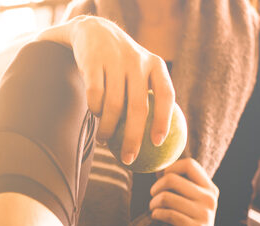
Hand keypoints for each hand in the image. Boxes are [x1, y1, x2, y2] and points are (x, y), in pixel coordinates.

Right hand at [39, 16, 175, 164]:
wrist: (94, 32)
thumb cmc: (122, 64)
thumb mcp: (141, 71)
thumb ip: (150, 98)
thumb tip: (158, 144)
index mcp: (155, 65)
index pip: (165, 95)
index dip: (163, 120)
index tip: (157, 144)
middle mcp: (138, 62)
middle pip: (138, 108)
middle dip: (133, 138)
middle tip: (129, 159)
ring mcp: (115, 61)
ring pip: (113, 106)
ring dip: (108, 130)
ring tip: (105, 142)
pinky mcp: (93, 62)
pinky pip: (95, 96)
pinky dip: (95, 110)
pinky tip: (95, 118)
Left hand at [149, 158, 220, 225]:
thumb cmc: (190, 225)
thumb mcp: (191, 202)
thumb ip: (180, 185)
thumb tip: (159, 168)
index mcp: (209, 188)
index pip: (188, 164)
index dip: (169, 169)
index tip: (161, 182)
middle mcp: (209, 199)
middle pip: (172, 179)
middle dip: (155, 189)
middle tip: (153, 199)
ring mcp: (205, 215)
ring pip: (166, 197)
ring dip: (153, 204)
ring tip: (154, 210)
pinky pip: (168, 214)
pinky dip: (157, 215)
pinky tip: (156, 218)